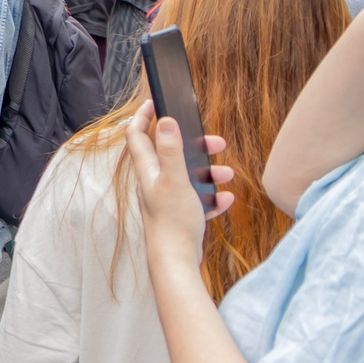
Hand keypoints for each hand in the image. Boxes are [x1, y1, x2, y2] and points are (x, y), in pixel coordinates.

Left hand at [121, 99, 236, 269]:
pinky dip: (213, 198)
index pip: (137, 136)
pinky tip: (225, 199)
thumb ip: (170, 150)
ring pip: (189, 177)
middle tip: (215, 141)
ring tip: (226, 175)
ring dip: (209, 173)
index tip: (155, 101)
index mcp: (147, 171)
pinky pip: (200, 200)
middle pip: (170, 153)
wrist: (176, 262)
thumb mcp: (174, 180)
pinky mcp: (180, 215)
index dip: (143, 116)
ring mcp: (167, 199)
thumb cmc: (172, 222)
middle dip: (193, 144)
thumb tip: (165, 120)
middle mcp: (154, 183)